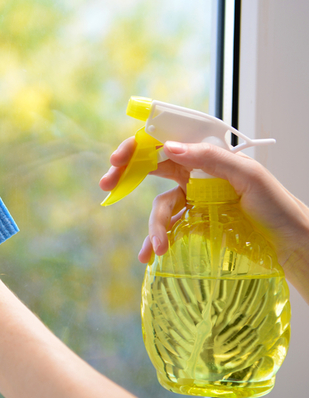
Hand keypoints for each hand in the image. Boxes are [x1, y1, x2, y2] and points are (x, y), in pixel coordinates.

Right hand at [100, 139, 308, 300]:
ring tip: (157, 249)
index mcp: (207, 157)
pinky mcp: (195, 225)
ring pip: (160, 207)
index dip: (138, 147)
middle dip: (126, 174)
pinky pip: (168, 229)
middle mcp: (197, 175)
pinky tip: (150, 255)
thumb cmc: (277, 206)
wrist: (291, 243)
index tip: (119, 159)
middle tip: (107, 185)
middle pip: (152, 168)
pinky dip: (155, 241)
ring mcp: (194, 201)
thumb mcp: (248, 177)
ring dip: (153, 227)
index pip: (165, 142)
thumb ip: (211, 159)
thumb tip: (170, 147)